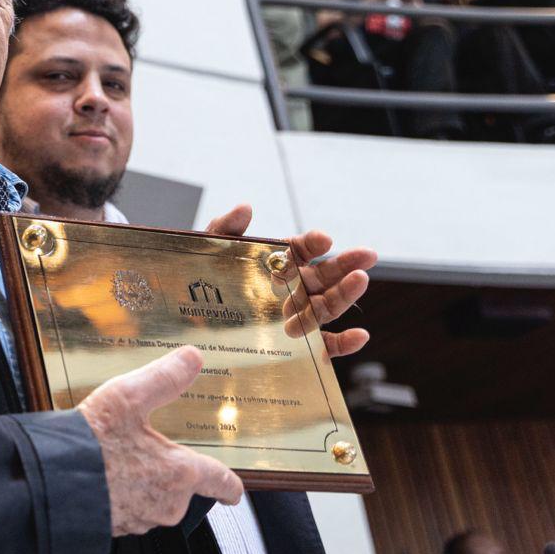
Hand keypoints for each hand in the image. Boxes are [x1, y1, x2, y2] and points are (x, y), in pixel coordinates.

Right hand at [79, 347, 244, 535]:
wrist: (52, 482)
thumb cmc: (91, 442)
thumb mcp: (127, 397)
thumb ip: (164, 378)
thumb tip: (191, 358)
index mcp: (179, 473)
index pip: (220, 482)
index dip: (229, 485)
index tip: (233, 491)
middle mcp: (167, 503)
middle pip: (182, 490)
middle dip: (167, 473)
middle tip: (144, 451)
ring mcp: (142, 520)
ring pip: (154, 501)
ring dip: (142, 484)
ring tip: (116, 460)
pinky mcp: (117, 528)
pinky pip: (128, 511)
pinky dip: (120, 496)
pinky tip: (101, 477)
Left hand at [206, 204, 375, 357]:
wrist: (188, 319)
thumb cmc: (204, 279)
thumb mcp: (211, 250)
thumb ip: (225, 228)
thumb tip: (244, 208)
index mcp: (278, 262)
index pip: (301, 249)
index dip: (313, 243)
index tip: (323, 239)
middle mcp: (293, 288)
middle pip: (323, 276)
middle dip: (344, 265)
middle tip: (366, 254)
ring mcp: (297, 315)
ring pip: (326, 306)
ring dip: (346, 295)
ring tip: (360, 281)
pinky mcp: (298, 344)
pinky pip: (324, 344)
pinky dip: (343, 343)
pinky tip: (359, 336)